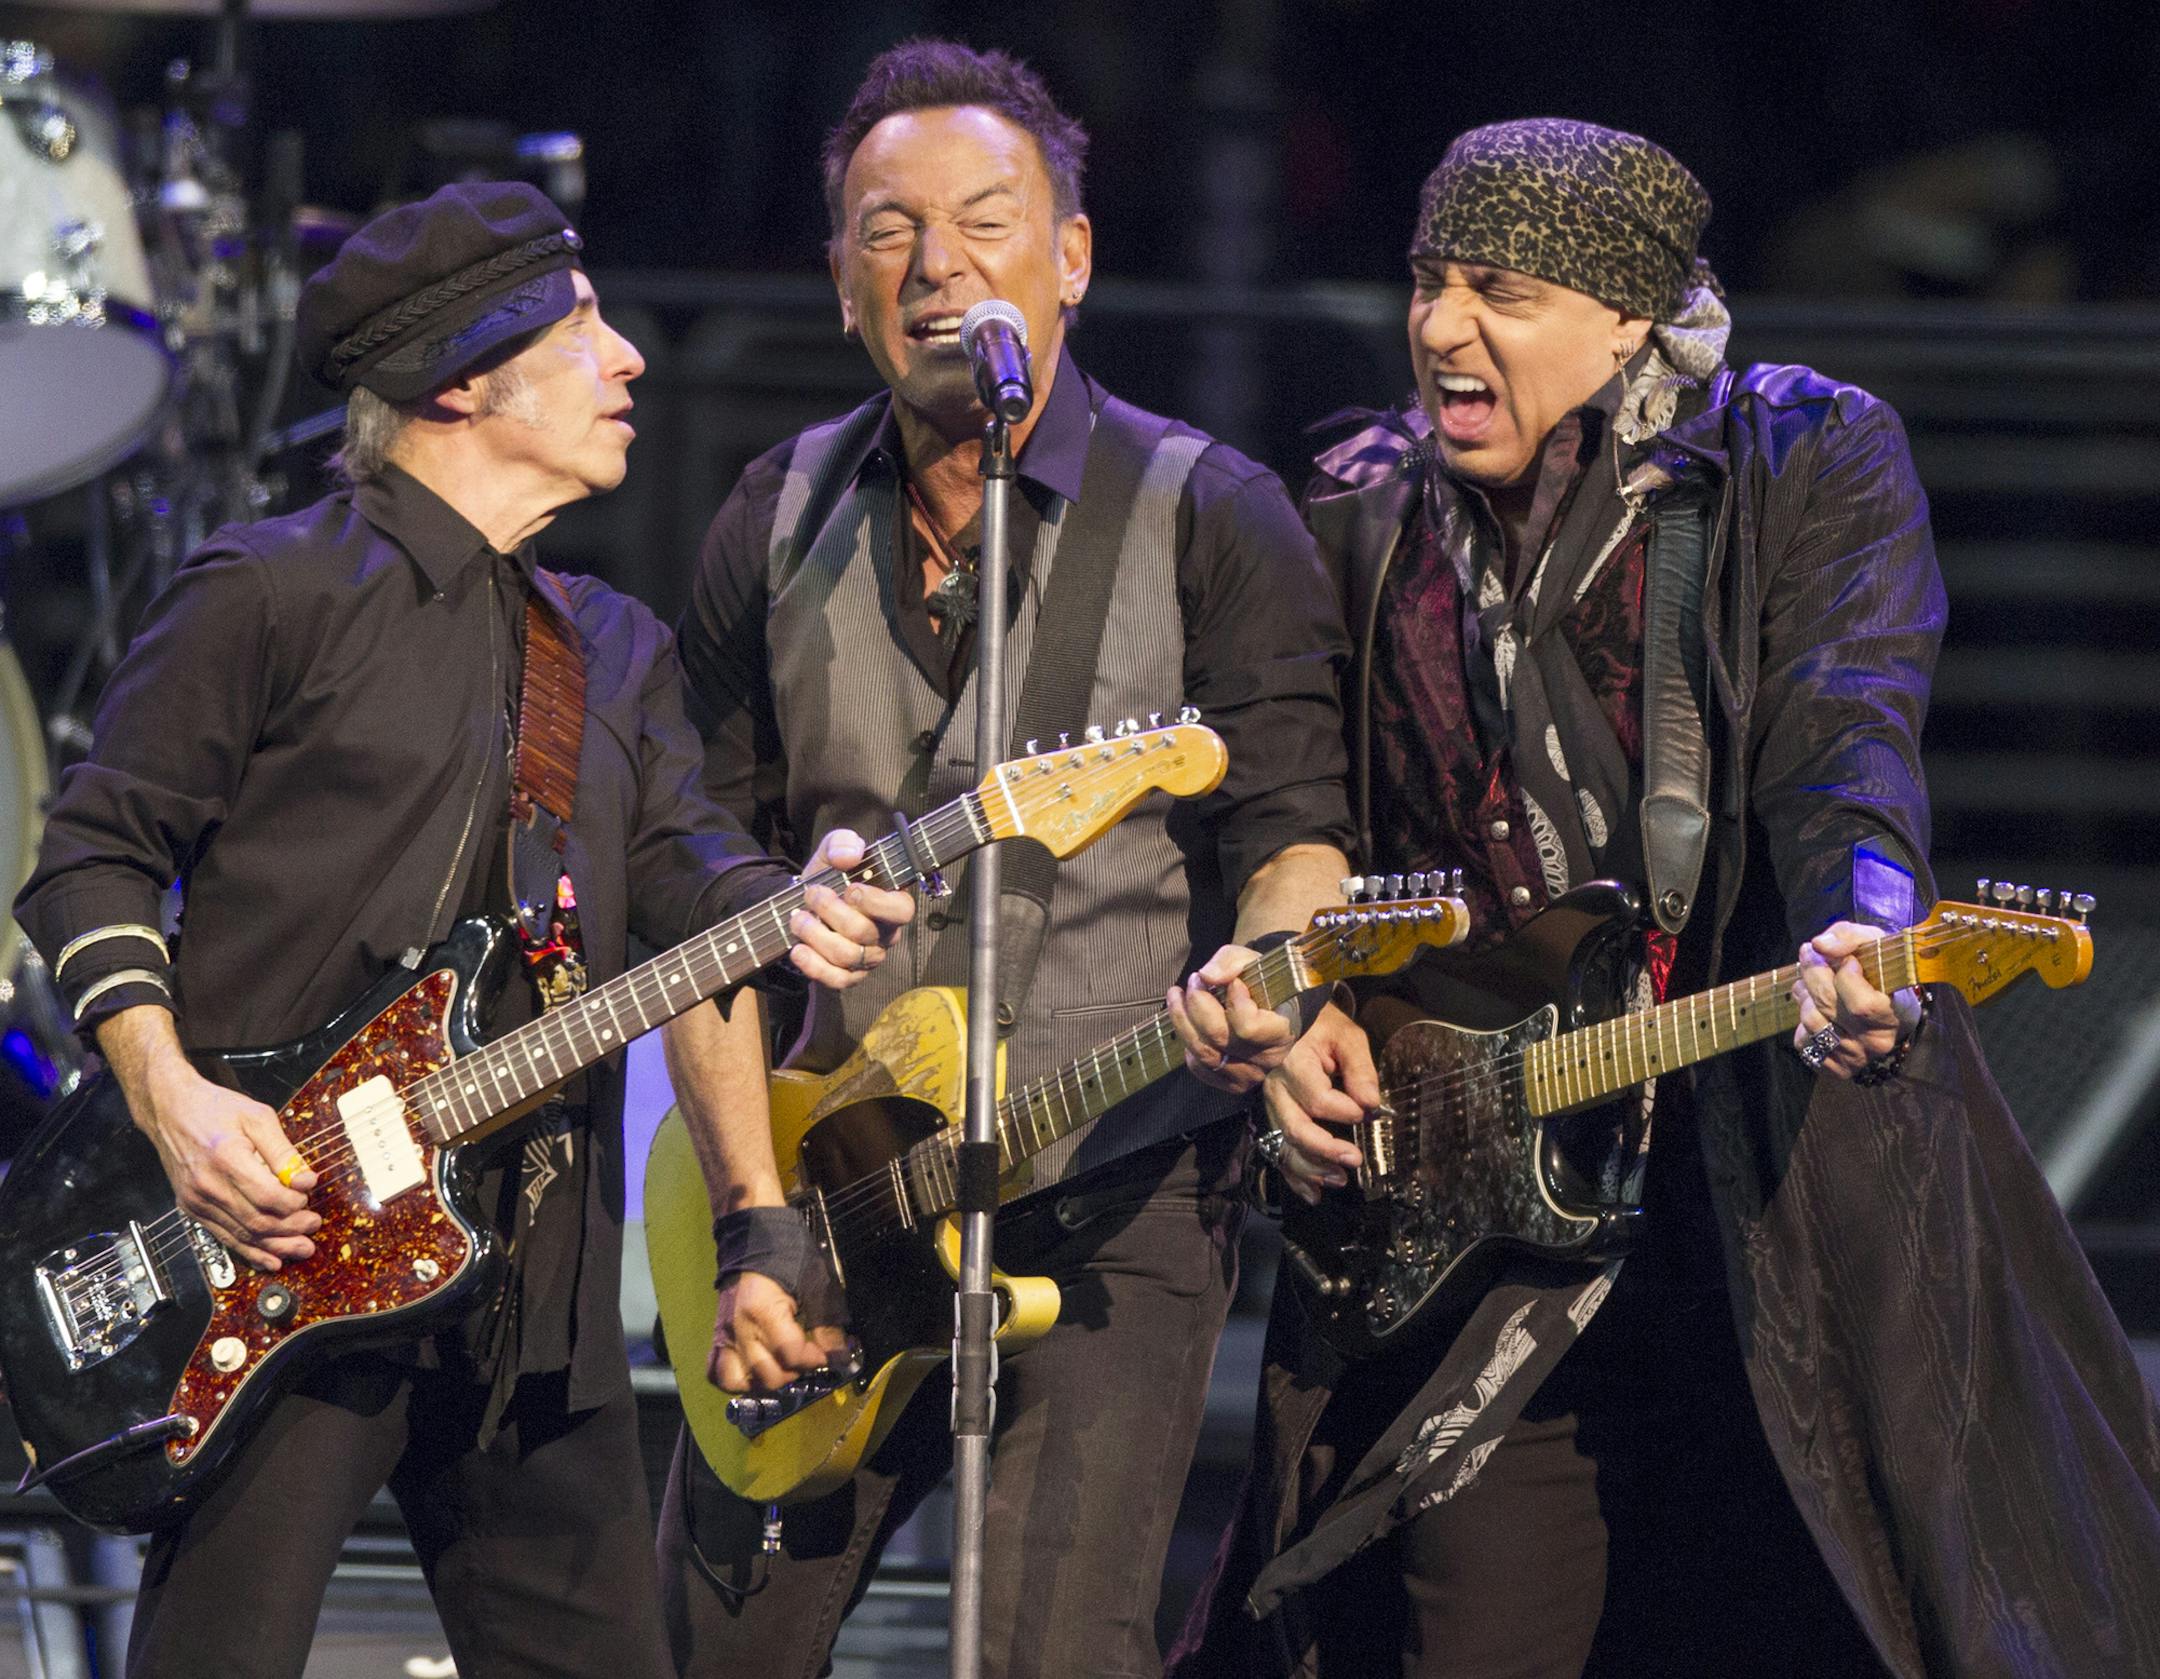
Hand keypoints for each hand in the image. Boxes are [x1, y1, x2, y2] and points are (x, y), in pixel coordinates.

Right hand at [136, 1053, 320, 1271]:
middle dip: (290, 1229)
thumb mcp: (257, 1117)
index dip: (293, 1204)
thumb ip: (283, 1150)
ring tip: (301, 1249)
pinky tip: (270, 1259)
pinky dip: (248, 1251)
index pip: (266, 1196)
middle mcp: (208, 1185)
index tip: (309, 1198)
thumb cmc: (215, 1109)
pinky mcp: (191, 1208)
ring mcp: (197, 1201)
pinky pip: (223, 1237)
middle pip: (256, 1221)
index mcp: (226, 1159)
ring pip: (241, 1235)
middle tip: (314, 1227)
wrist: (169, 1111)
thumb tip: (305, 1180)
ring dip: (274, 1246)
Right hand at [710, 1270, 850, 1393]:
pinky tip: (756, 1372)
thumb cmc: (789, 1257)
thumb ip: (828, 1325)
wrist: (755, 1236)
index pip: (789, 1354)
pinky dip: (738, 1380)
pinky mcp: (718, 1338)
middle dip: (794, 1373)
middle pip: (767, 1375)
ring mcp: (725, 1335)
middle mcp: (740, 1328)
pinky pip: (717, 1373)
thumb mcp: (817, 1285)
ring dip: (765, 1382)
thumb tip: (840, 1356)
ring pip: (739, 1382)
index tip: (826, 1353)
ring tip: (782, 1367)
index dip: (814, 1359)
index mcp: (764, 1311)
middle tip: (806, 1358)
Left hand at [788, 827, 914, 990]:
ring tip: (797, 919)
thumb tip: (849, 856)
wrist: (803, 904)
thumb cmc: (829, 878)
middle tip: (811, 895)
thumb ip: (842, 843)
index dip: (876, 903)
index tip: (850, 889)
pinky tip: (797, 949)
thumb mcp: (832, 852)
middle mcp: (884, 935)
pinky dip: (813, 966)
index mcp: (891, 904)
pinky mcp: (848, 977)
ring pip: (846, 956)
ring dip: (815, 934)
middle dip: (830, 911)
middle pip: (863, 932)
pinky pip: (837, 980)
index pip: (901, 910)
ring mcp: (867, 959)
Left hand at [1167, 944, 1294, 1094]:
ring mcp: (1249, 1075)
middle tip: (1193, 981)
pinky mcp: (1232, 1084)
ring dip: (1182, 1020)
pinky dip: (1189, 1044)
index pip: (1247, 1026)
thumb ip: (1232, 962)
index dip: (1234, 1001)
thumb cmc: (1264, 983)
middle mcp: (1268, 1059)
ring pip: (1202, 1053)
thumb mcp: (1252, 961)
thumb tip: (1207, 976)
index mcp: (1282, 1031)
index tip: (1231, 982)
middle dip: (1196, 1003)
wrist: (1273, 1007)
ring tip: (1177, 995)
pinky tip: (1191, 1025)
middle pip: (1217, 1037)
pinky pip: (1199, 1067)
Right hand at [1256, 1002, 1376, 1203]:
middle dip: (1325, 1150)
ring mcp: (1269, 1105)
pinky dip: (1294, 1176)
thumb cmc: (1322, 1027)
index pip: (1317, 1098)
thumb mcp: (1347, 1037)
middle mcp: (1275, 1088)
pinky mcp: (1271, 1117)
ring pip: (1284, 1145)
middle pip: (1295, 1128)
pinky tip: (1313, 1194)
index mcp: (1293, 1063)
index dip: (1344, 1111)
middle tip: (1354, 1159)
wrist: (1288, 1020)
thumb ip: (1360, 1069)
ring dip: (1311, 1168)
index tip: (1366, 1113)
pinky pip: (1277, 1151)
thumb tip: (1371, 1105)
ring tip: (1339, 1180)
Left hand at [1792, 920, 1922, 1080]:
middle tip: (1810, 954)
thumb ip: (1849, 937)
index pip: (1862, 1005)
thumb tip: (1820, 945)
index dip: (1845, 975)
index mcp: (1893, 1017)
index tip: (1844, 959)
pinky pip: (1803, 1041)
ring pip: (1811, 1021)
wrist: (1884, 1007)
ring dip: (1804, 995)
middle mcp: (1875, 1043)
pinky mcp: (1833, 1067)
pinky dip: (1802, 1021)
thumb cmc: (1878, 971)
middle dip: (1812, 973)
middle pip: (1828, 1006)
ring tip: (1812, 983)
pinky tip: (1815, 1008)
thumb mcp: (1873, 944)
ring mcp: (1854, 1058)